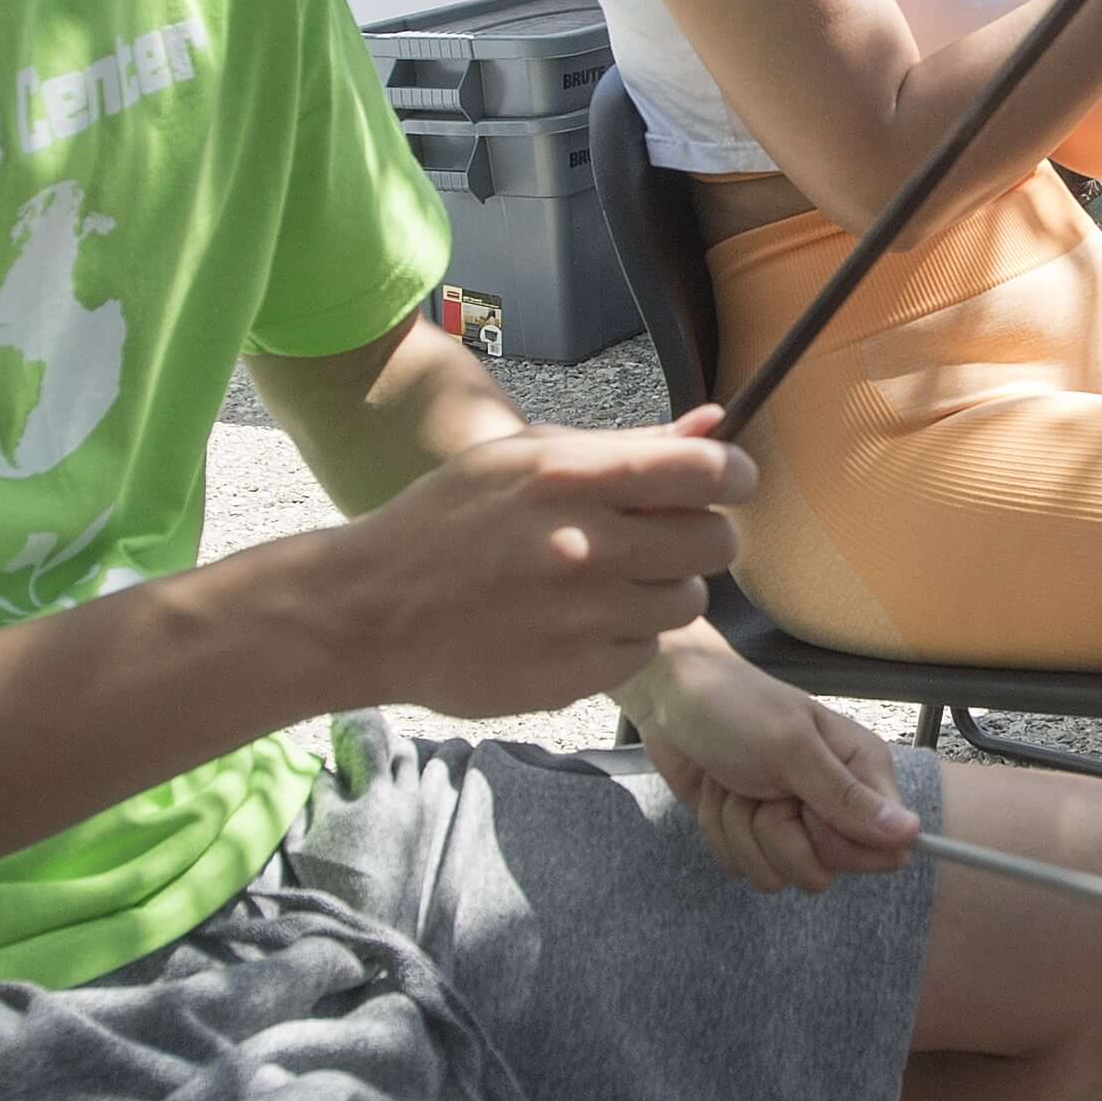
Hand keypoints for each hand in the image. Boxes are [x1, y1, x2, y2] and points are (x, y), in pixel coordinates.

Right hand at [318, 418, 743, 716]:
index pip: (706, 471)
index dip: (733, 476)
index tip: (725, 483)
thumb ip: (629, 446)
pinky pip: (645, 649)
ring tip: (604, 582)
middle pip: (715, 542)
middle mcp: (584, 545)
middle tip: (659, 538)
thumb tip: (718, 426)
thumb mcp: (526, 458)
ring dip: (661, 589)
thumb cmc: (449, 520)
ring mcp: (582, 616)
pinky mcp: (576, 674)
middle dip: (699, 536)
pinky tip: (575, 622)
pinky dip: (623, 636)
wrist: (368, 610)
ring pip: (688, 600)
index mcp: (570, 476)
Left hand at [623, 631, 920, 894]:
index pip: (883, 849)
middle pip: (823, 870)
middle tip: (765, 788)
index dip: (839, 844)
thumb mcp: (791, 749)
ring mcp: (790, 821)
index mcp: (862, 773)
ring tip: (736, 784)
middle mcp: (834, 803)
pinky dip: (719, 831)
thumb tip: (911, 835)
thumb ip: (846, 799)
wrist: (668, 695)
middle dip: (778, 836)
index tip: (806, 810)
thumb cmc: (735, 707)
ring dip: (741, 830)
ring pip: (777, 873)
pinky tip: (717, 793)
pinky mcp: (751, 833)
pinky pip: (742, 867)